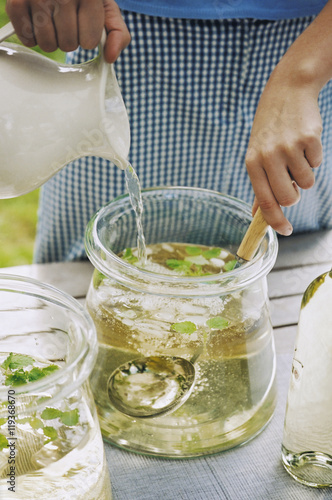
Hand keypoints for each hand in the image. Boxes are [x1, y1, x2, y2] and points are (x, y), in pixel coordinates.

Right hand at [6, 0, 129, 61]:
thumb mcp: (105, 8)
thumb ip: (117, 33)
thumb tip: (110, 57)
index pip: (89, 41)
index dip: (87, 36)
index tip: (84, 22)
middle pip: (68, 45)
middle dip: (69, 38)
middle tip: (66, 20)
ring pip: (48, 44)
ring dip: (51, 39)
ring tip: (52, 20)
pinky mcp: (16, 0)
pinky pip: (27, 38)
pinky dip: (32, 36)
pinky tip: (36, 20)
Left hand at [245, 65, 322, 235]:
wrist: (288, 91)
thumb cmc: (270, 128)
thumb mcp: (257, 154)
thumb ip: (259, 184)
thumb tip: (257, 214)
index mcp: (252, 163)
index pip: (264, 201)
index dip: (275, 220)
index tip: (285, 231)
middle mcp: (268, 156)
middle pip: (288, 198)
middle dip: (293, 196)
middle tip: (291, 182)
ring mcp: (289, 147)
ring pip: (306, 182)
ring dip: (304, 173)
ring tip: (295, 154)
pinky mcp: (309, 138)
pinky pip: (317, 163)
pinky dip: (313, 157)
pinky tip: (304, 141)